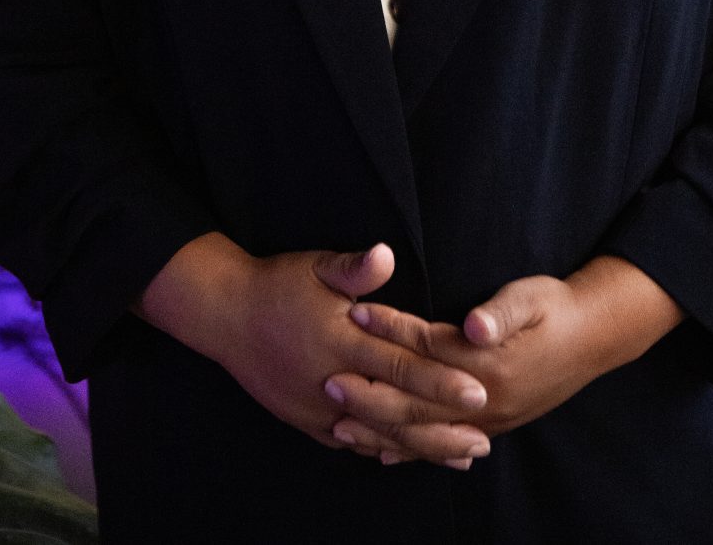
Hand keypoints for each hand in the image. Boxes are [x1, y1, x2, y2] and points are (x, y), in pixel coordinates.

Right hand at [134, 234, 489, 464]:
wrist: (226, 317)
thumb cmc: (278, 285)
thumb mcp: (315, 266)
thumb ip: (354, 268)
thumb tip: (386, 254)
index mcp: (341, 340)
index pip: (400, 363)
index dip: (440, 377)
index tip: (478, 388)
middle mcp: (334, 380)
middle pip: (397, 409)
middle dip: (443, 424)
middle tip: (485, 436)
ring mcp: (321, 408)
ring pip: (380, 434)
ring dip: (424, 446)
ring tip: (464, 456)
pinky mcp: (310, 422)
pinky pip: (354, 443)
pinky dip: (387, 452)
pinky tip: (413, 457)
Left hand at [326, 256, 683, 450]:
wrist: (593, 338)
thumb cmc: (556, 307)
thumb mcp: (532, 297)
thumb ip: (501, 312)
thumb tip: (474, 326)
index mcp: (490, 363)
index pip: (427, 347)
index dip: (390, 330)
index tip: (354, 314)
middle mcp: (485, 399)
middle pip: (417, 402)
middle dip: (370, 393)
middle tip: (329, 382)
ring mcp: (488, 419)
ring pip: (425, 434)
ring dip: (380, 431)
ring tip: (339, 427)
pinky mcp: (491, 425)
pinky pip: (443, 447)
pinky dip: (411, 452)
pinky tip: (384, 455)